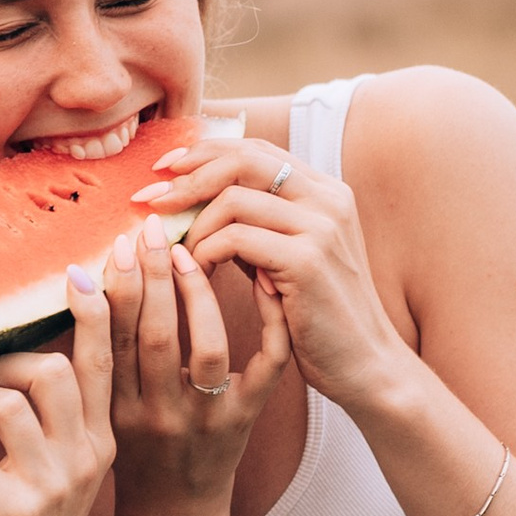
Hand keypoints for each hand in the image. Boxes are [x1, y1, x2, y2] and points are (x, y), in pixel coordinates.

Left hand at [0, 266, 117, 515]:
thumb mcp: (53, 470)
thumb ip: (45, 419)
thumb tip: (18, 361)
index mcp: (98, 442)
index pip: (102, 363)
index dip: (96, 314)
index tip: (82, 272)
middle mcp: (84, 458)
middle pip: (53, 372)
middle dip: (5, 364)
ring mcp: (51, 487)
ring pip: (6, 405)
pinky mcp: (11, 512)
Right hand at [100, 209, 288, 507]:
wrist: (174, 511)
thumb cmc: (131, 451)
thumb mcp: (96, 414)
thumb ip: (87, 359)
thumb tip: (76, 280)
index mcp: (115, 412)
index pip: (107, 342)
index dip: (109, 290)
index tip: (111, 245)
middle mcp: (158, 416)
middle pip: (153, 336)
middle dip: (150, 276)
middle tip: (148, 229)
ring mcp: (205, 419)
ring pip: (205, 346)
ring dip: (197, 292)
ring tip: (188, 251)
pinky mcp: (246, 419)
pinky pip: (267, 365)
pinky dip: (269, 320)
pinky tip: (260, 280)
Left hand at [135, 137, 410, 407]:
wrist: (365, 365)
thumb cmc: (320, 318)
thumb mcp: (287, 259)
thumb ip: (256, 228)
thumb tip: (194, 204)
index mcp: (326, 191)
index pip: (255, 149)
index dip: (205, 153)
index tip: (165, 170)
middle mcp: (329, 199)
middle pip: (242, 160)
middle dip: (188, 176)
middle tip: (150, 199)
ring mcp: (321, 227)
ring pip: (232, 200)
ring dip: (194, 226)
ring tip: (179, 256)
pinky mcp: (307, 261)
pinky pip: (235, 240)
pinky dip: (205, 254)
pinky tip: (198, 275)